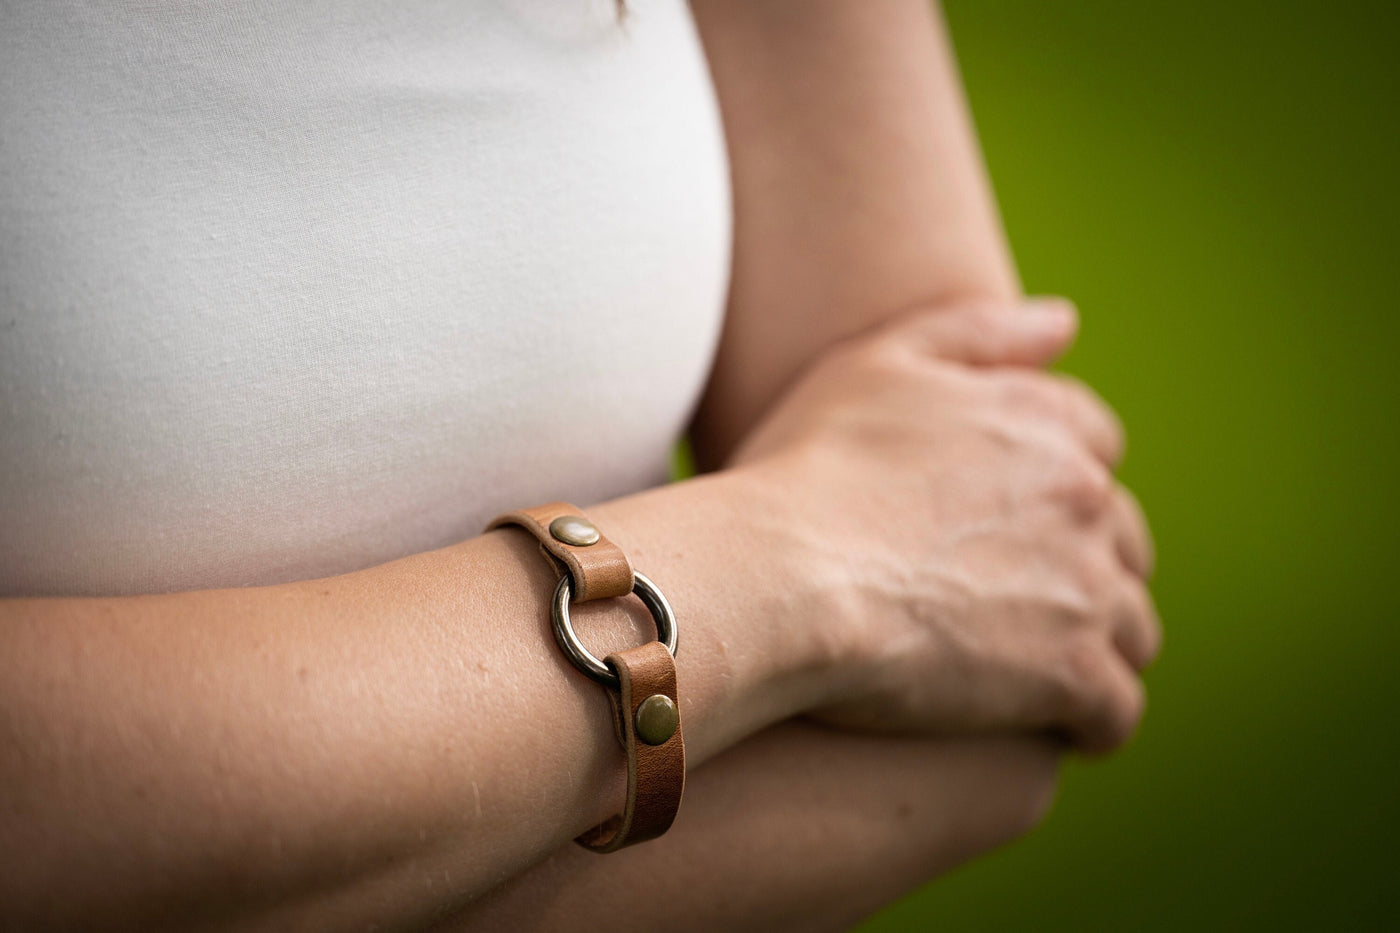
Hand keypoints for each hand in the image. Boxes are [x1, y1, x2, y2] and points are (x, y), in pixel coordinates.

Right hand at [727, 299, 1159, 752]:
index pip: (1098, 446)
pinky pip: (1116, 710)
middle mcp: (1085, 496)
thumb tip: (1065, 322)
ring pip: (1130, 626)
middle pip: (1122, 539)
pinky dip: (1092, 719)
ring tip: (1031, 670)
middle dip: (1083, 566)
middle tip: (1014, 599)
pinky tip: (1054, 725)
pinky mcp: (1073, 674)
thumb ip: (979, 332)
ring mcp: (1086, 586)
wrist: (779, 573)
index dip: (1057, 484)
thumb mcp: (880, 362)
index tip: (1015, 519)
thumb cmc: (808, 467)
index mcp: (1044, 421)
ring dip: (1094, 644)